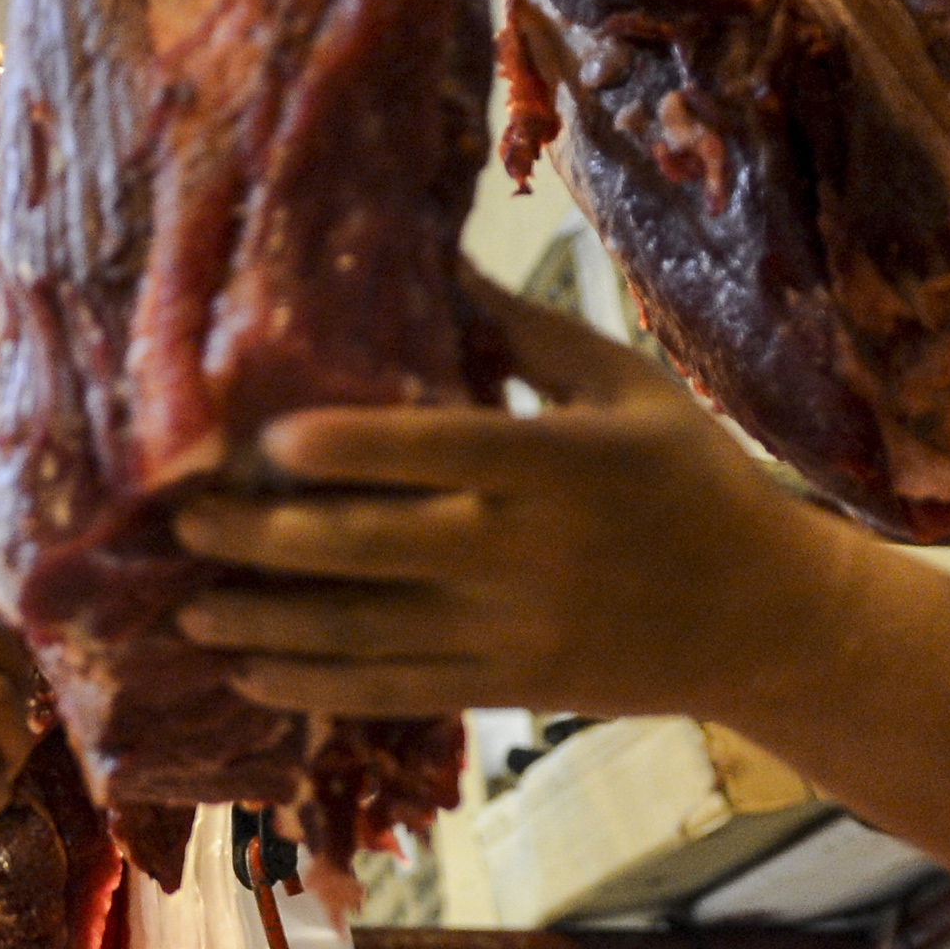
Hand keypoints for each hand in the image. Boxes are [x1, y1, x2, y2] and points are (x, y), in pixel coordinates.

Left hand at [154, 281, 898, 725]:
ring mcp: (512, 634)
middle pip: (376, 551)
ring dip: (268, 626)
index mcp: (566, 465)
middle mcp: (530, 555)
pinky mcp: (505, 692)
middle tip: (185, 525)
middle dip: (268, 542)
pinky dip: (315, 688)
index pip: (442, 451)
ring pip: (367, 636)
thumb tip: (427, 254)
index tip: (265, 441)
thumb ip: (523, 330)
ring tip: (189, 607)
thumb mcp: (626, 385)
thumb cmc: (691, 479)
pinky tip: (248, 674)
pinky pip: (393, 694)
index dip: (350, 450)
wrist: (765, 618)